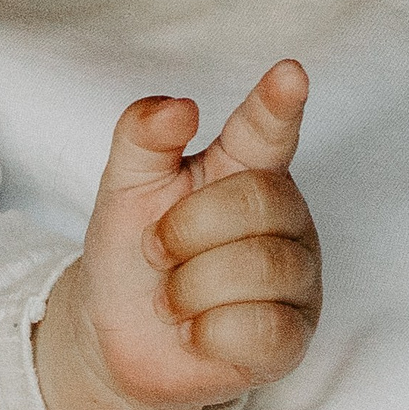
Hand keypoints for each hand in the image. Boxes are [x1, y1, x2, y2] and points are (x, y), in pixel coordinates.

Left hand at [36, 60, 320, 409]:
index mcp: (242, 169)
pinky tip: (195, 330)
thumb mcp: (124, 186)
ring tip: (171, 296)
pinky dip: (207, 333)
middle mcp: (282, 217)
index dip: (278, 104)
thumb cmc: (131, 249)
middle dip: (185, 230)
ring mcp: (295, 278)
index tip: (290, 71)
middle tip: (155, 250)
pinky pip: (262, 329)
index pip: (267, 130)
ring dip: (188, 288)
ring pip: (259, 269)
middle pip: (256, 202)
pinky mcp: (291, 338)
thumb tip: (179, 106)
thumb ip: (143, 137)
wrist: (112, 331)